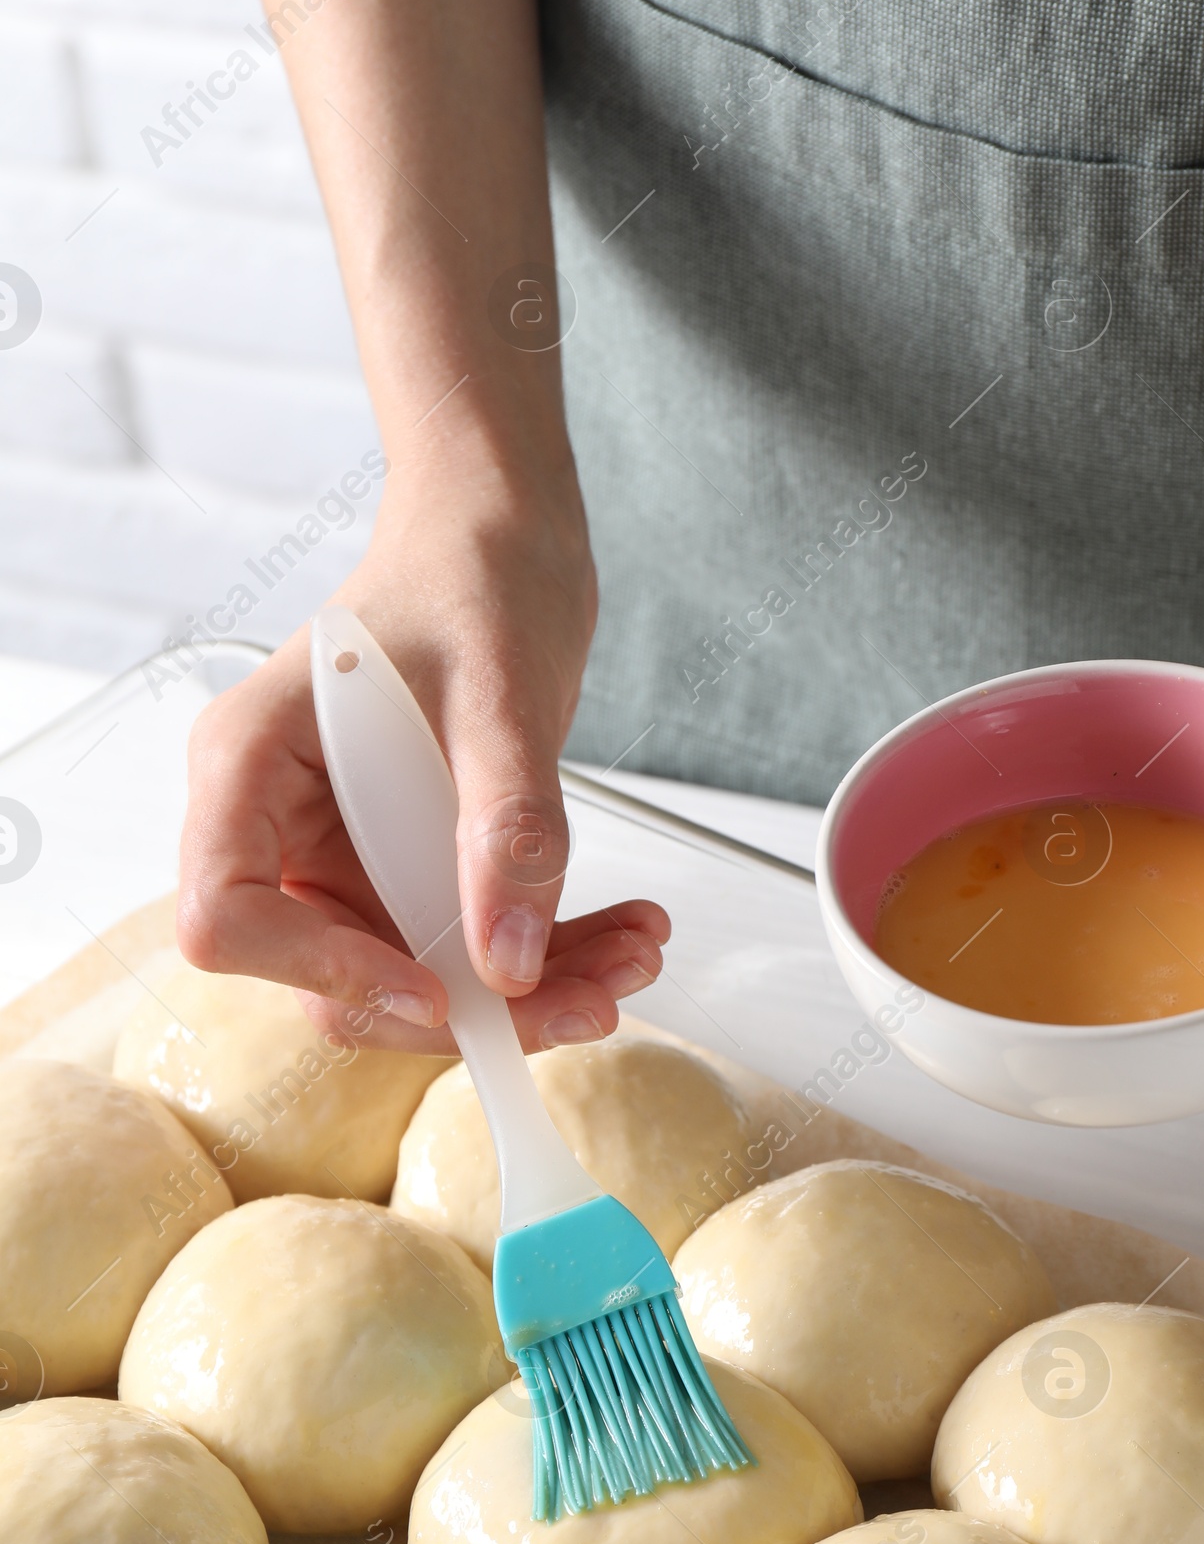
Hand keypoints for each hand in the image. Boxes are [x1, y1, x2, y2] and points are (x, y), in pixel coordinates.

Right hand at [178, 473, 668, 1052]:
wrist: (503, 536)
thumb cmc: (471, 572)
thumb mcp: (500, 692)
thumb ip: (505, 826)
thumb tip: (508, 960)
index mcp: (248, 767)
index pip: (227, 918)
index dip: (322, 974)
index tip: (437, 987)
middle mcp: (279, 826)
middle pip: (336, 978)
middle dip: (472, 1007)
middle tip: (595, 999)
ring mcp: (345, 856)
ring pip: (417, 978)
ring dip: (534, 991)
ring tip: (636, 956)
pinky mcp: (408, 870)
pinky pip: (468, 947)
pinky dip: (551, 954)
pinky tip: (628, 935)